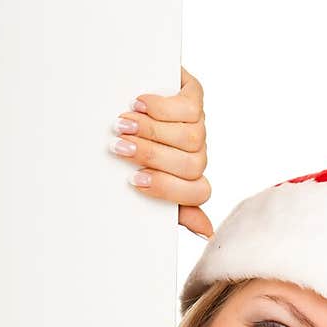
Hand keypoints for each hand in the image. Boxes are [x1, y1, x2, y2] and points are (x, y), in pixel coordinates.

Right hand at [110, 65, 212, 238]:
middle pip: (192, 164)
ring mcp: (198, 125)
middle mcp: (197, 154)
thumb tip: (206, 232)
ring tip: (123, 124)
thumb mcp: (141, 178)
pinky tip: (139, 104)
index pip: (197, 193)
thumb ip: (171, 208)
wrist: (125, 98)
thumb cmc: (132, 147)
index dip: (167, 188)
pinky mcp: (194, 94)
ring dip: (152, 131)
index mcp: (189, 179)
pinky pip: (190, 108)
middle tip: (120, 146)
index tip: (135, 180)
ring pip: (191, 137)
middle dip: (152, 155)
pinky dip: (161, 107)